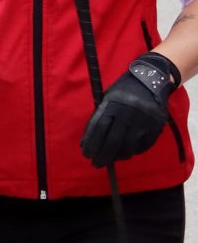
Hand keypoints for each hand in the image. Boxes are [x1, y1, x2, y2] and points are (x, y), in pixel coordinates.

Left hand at [81, 52, 179, 167]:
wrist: (150, 79)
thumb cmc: (122, 90)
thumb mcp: (107, 98)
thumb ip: (99, 118)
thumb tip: (88, 142)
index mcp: (113, 104)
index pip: (99, 129)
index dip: (91, 143)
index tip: (86, 154)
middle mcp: (128, 113)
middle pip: (113, 141)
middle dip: (103, 155)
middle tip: (96, 163)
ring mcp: (143, 120)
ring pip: (129, 146)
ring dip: (117, 156)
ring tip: (110, 159)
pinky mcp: (155, 126)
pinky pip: (143, 145)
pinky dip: (133, 151)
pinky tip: (125, 153)